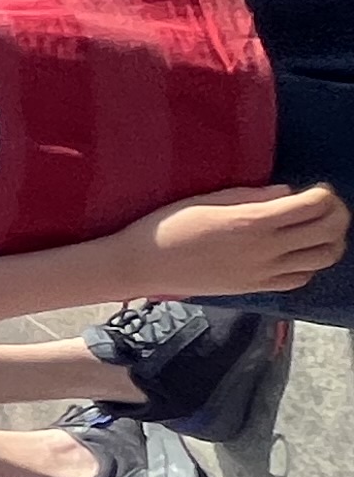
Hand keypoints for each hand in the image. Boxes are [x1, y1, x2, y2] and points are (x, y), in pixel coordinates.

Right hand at [117, 184, 347, 293]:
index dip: (324, 194)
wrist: (141, 266)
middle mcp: (264, 249)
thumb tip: (287, 192)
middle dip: (336, 214)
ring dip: (329, 241)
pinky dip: (309, 264)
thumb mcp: (205, 201)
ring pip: (322, 258)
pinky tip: (296, 253)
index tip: (316, 188)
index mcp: (251, 222)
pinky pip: (299, 279)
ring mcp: (262, 272)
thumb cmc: (165, 226)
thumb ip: (251, 196)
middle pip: (327, 232)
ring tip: (317, 229)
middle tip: (326, 206)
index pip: (312, 206)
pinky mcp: (255, 288)